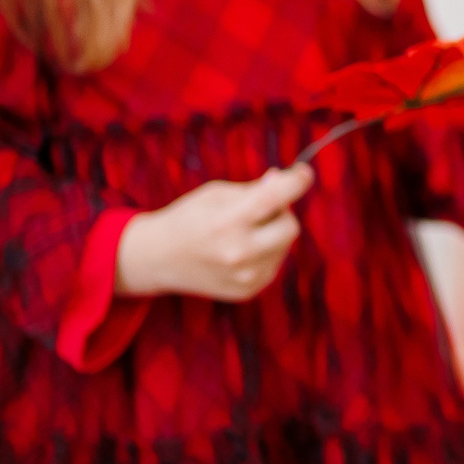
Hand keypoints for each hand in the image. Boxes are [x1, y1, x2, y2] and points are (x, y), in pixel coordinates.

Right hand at [116, 166, 313, 301]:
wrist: (158, 259)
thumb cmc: (188, 218)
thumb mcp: (216, 194)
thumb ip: (255, 189)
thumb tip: (287, 181)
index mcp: (225, 224)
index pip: (273, 199)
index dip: (295, 183)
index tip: (304, 173)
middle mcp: (238, 254)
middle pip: (290, 227)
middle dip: (282, 213)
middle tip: (260, 208)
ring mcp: (245, 277)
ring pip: (286, 245)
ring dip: (273, 233)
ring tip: (243, 232)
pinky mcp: (249, 290)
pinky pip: (275, 262)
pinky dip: (266, 251)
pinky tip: (240, 250)